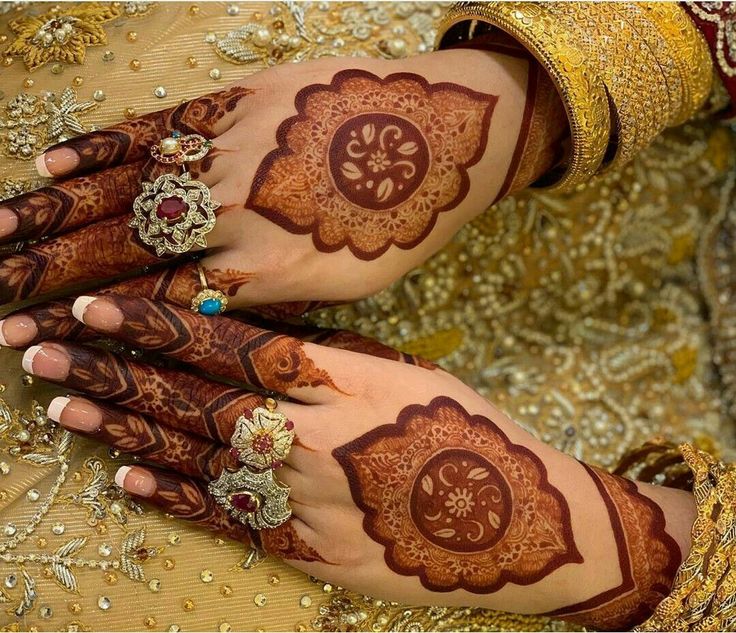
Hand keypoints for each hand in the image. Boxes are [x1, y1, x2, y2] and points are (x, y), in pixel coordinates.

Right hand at [0, 41, 564, 311]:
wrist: (455, 132)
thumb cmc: (410, 220)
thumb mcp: (354, 285)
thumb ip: (276, 298)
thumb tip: (204, 311)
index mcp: (274, 267)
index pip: (161, 302)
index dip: (92, 322)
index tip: (38, 336)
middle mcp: (243, 209)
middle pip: (128, 247)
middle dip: (49, 273)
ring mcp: (238, 148)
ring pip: (129, 185)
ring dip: (55, 211)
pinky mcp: (244, 99)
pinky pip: (161, 126)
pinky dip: (103, 145)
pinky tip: (50, 161)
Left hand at [20, 295, 694, 628]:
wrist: (522, 524)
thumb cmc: (470, 431)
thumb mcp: (405, 373)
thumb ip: (326, 359)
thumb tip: (252, 335)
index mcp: (342, 383)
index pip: (229, 346)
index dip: (157, 326)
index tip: (97, 306)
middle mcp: (313, 440)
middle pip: (193, 402)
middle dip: (112, 373)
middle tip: (42, 349)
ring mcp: (306, 502)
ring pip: (195, 459)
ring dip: (122, 432)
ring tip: (61, 406)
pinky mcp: (309, 552)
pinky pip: (227, 520)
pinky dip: (172, 498)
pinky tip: (124, 480)